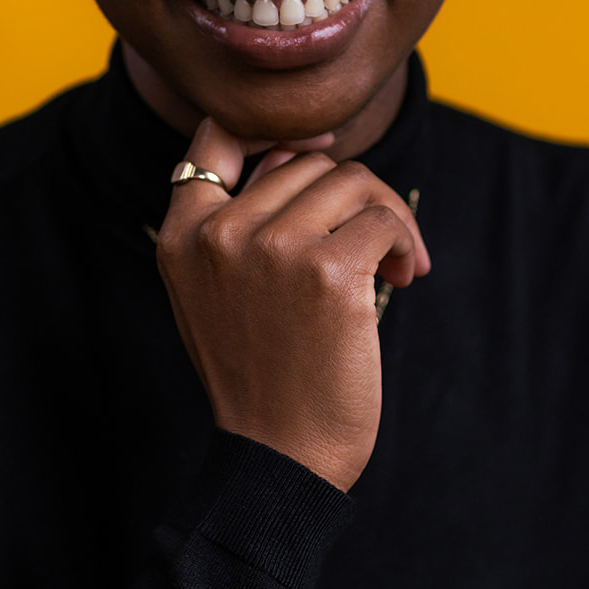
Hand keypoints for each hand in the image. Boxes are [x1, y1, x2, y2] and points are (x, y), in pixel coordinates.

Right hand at [155, 118, 429, 491]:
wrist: (281, 457)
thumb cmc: (261, 375)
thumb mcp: (217, 293)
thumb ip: (239, 221)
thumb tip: (300, 150)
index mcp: (181, 236)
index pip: (215, 137)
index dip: (274, 131)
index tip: (323, 147)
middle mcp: (219, 234)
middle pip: (305, 162)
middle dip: (353, 194)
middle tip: (378, 242)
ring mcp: (272, 248)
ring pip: (351, 181)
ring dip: (387, 216)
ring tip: (397, 262)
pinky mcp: (328, 271)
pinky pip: (384, 220)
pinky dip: (406, 242)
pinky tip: (405, 277)